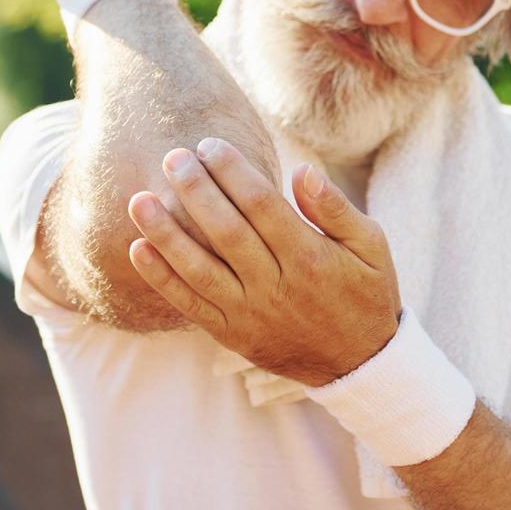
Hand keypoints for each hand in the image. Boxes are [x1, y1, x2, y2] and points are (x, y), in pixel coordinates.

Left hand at [125, 137, 402, 386]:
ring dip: (165, 234)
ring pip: (199, 270)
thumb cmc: (365, 292)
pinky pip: (190, 305)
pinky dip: (162, 279)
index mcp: (309, 257)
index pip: (261, 205)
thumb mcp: (371, 246)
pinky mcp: (232, 335)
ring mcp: (250, 313)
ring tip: (139, 200)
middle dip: (195, 191)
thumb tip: (303, 170)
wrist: (357, 364)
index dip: (232, 172)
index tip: (210, 145)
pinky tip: (139, 249)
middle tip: (172, 157)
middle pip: (226, 231)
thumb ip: (335, 208)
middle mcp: (275, 286)